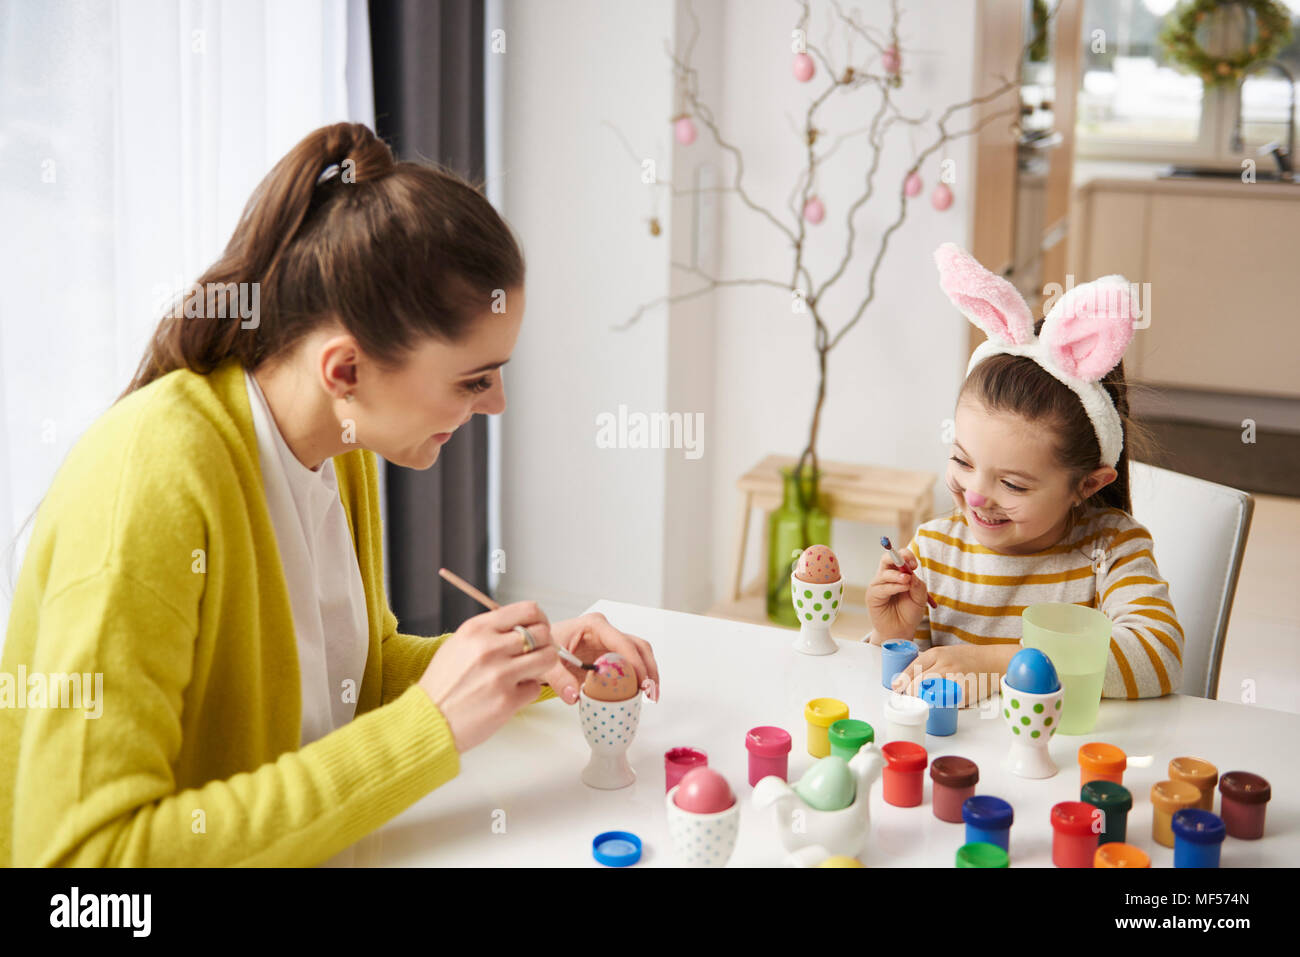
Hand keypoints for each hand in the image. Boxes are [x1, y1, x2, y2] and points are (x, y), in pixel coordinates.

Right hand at [417, 601, 558, 752]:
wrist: (428, 719)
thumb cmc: (443, 684)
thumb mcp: (460, 644)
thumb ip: (490, 632)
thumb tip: (522, 627)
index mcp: (477, 629)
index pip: (528, 610)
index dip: (540, 620)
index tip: (539, 629)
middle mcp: (489, 648)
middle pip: (543, 633)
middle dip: (544, 644)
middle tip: (536, 654)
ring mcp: (500, 674)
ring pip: (547, 658)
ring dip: (542, 666)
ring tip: (526, 673)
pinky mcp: (507, 700)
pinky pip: (536, 688)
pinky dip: (527, 692)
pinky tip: (509, 694)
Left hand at [544, 612, 660, 704]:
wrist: (538, 648)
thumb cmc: (544, 648)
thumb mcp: (547, 664)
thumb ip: (559, 679)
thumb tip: (575, 696)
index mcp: (594, 626)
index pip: (622, 641)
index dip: (635, 662)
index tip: (641, 681)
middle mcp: (606, 631)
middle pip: (638, 646)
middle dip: (648, 669)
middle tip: (650, 692)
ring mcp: (611, 642)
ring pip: (640, 653)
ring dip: (648, 673)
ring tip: (651, 695)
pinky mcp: (611, 654)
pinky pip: (632, 663)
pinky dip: (639, 677)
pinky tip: (640, 693)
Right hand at [866, 548, 928, 640]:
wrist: (901, 630)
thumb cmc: (909, 613)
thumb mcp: (920, 598)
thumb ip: (917, 585)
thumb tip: (911, 574)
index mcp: (897, 573)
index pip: (898, 557)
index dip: (906, 556)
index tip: (915, 564)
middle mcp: (885, 577)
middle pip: (886, 559)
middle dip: (897, 558)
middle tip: (910, 566)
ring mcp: (878, 586)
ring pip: (884, 573)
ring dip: (897, 576)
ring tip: (907, 582)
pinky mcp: (872, 596)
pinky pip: (882, 587)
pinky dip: (893, 587)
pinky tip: (903, 589)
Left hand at [890, 643, 1017, 705]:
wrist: (994, 661)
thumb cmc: (969, 658)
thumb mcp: (947, 653)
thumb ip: (930, 662)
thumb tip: (908, 677)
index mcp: (938, 653)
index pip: (913, 667)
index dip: (902, 679)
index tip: (896, 687)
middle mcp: (945, 664)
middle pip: (918, 682)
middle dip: (910, 692)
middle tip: (908, 698)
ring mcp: (955, 678)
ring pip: (929, 692)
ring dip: (922, 699)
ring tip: (920, 701)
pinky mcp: (964, 692)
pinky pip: (947, 701)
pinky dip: (940, 704)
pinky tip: (938, 705)